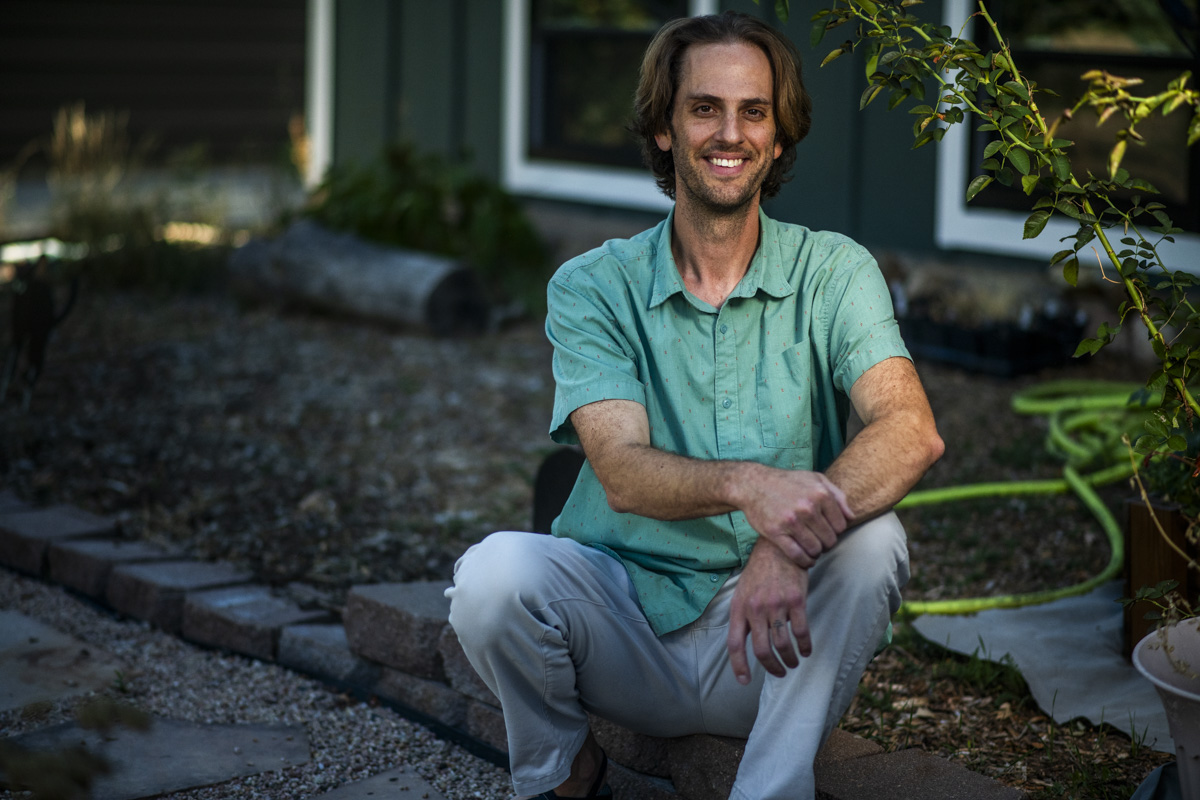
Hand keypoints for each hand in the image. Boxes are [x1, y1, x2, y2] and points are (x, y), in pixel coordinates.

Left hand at [726, 539, 810, 684]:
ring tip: (793, 662)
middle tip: (779, 672)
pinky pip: (800, 632)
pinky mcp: (795, 600)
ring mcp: (776, 605)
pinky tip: (805, 650)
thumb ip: (744, 617)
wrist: (778, 547)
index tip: (744, 681)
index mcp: (739, 608)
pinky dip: (804, 646)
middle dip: (772, 667)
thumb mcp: (742, 593)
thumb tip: (748, 645)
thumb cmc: (759, 573)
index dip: (739, 666)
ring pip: (782, 644)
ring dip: (789, 659)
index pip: (735, 645)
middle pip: (762, 650)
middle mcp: (755, 608)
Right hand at [737, 466, 852, 567]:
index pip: (841, 526)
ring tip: (811, 549)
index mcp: (820, 494)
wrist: (753, 484)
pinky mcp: (776, 533)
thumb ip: (837, 495)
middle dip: (826, 544)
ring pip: (815, 549)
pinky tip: (805, 560)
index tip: (827, 531)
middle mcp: (807, 507)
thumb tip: (851, 517)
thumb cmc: (787, 482)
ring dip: (816, 553)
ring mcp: (791, 521)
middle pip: (830, 540)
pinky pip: (797, 555)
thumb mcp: (815, 479)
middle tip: (819, 541)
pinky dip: (805, 561)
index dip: (836, 532)